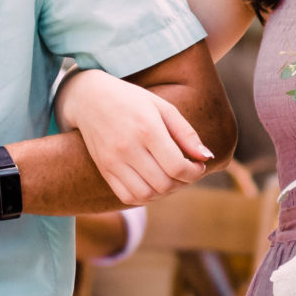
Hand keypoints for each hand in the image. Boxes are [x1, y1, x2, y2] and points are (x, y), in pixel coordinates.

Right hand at [55, 69, 212, 204]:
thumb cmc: (132, 100)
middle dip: (183, 182)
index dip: (194, 172)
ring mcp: (113, 162)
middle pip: (164, 184)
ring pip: (147, 195)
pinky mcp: (104, 170)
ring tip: (171, 177)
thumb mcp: (163, 107)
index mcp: (147, 129)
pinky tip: (153, 182)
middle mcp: (128, 148)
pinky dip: (146, 196)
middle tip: (186, 171)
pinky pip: (128, 197)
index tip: (198, 165)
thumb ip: (186, 133)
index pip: (177, 167)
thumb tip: (207, 157)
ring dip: (166, 192)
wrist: (89, 98)